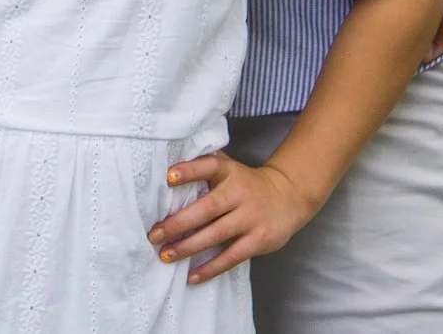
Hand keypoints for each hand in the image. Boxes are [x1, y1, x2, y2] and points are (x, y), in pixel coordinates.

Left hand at [149, 152, 318, 283]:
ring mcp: (251, 217)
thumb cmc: (245, 184)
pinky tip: (192, 275)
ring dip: (189, 247)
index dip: (189, 171)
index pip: (208, 166)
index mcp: (228, 171)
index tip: (168, 177)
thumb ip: (203, 167)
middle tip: (154, 234)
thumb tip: (164, 171)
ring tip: (166, 255)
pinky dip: (211, 268)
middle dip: (178, 223)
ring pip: (216, 235)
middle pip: (207, 208)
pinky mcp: (259, 240)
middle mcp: (239, 193)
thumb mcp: (229, 169)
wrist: (287, 197)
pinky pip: (231, 256)